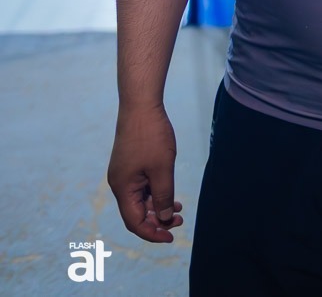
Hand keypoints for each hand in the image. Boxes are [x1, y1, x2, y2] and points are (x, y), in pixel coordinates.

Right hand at [107, 103, 183, 242]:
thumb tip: (165, 220)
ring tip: (180, 209)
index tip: (171, 238)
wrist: (141, 104)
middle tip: (181, 221)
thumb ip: (164, 197)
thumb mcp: (162, 169)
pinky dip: (155, 192)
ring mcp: (123, 172)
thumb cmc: (151, 135)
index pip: (134, 222)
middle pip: (137, 212)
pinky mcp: (130, 163)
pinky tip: (171, 192)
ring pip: (140, 199)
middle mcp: (119, 183)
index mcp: (122, 188)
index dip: (152, 233)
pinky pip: (141, 185)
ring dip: (158, 206)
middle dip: (158, 220)